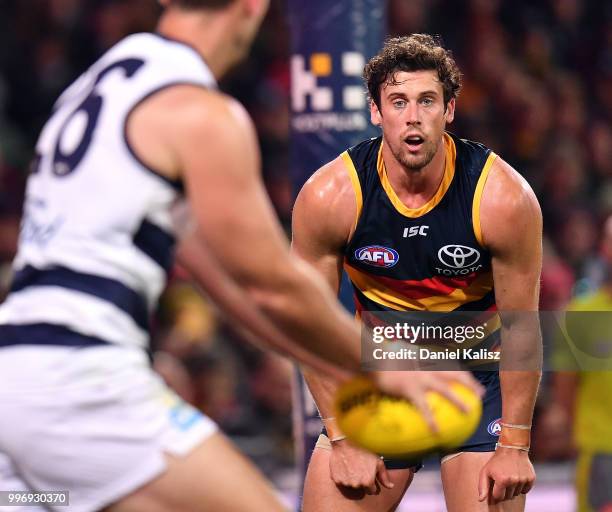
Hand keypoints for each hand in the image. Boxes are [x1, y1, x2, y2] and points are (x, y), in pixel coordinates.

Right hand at [329, 439, 393, 494]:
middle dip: (362, 481)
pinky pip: (341, 482)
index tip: (369, 477)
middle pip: (361, 488)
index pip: (371, 491)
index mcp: (367, 482)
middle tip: (360, 469)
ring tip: (352, 466)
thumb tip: (390, 486)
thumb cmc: (362, 450)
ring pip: (351, 485)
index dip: (371, 484)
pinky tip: (345, 467)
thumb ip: (384, 476)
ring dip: (352, 479)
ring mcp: (346, 483)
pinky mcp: (336, 479)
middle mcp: (356, 485)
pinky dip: (343, 477)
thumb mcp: (378, 461)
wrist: (345, 442)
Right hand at [370, 370, 484, 430]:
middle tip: (481, 394)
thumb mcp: (400, 357)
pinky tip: (436, 431)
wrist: (372, 359)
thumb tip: (412, 370)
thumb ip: (410, 363)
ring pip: (445, 388)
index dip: (463, 372)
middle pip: (453, 373)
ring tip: (468, 411)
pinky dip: (431, 419)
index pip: (449, 364)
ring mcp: (419, 377)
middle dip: (469, 383)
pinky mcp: (410, 389)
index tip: (473, 381)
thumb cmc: (384, 359)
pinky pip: (423, 407)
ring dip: (458, 400)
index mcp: (426, 360)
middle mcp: (426, 367)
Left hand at [478, 447, 535, 503]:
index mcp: (502, 480)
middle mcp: (514, 481)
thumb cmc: (497, 461)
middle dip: (504, 491)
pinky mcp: (531, 479)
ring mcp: (523, 480)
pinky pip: (525, 491)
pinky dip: (521, 487)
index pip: (498, 497)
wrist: (512, 448)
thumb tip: (481, 500)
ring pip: (516, 494)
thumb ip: (482, 486)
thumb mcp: (485, 471)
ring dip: (512, 488)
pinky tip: (517, 477)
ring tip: (509, 477)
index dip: (495, 492)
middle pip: (508, 497)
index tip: (495, 485)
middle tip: (502, 480)